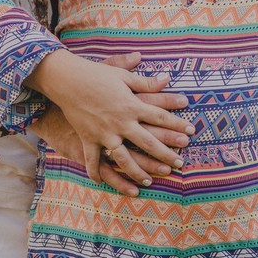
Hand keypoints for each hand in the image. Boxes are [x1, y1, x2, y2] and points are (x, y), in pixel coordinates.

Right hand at [28, 50, 194, 195]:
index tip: (191, 133)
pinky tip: (101, 182)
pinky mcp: (89, 139)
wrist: (66, 80)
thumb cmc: (95, 74)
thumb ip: (144, 81)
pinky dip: (96, 172)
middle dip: (166, 154)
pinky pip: (94, 160)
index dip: (177, 124)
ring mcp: (105, 134)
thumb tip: (167, 78)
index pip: (160, 117)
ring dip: (138, 170)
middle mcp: (121, 122)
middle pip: (149, 142)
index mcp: (131, 105)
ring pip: (125, 158)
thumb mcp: (121, 75)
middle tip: (179, 163)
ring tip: (149, 181)